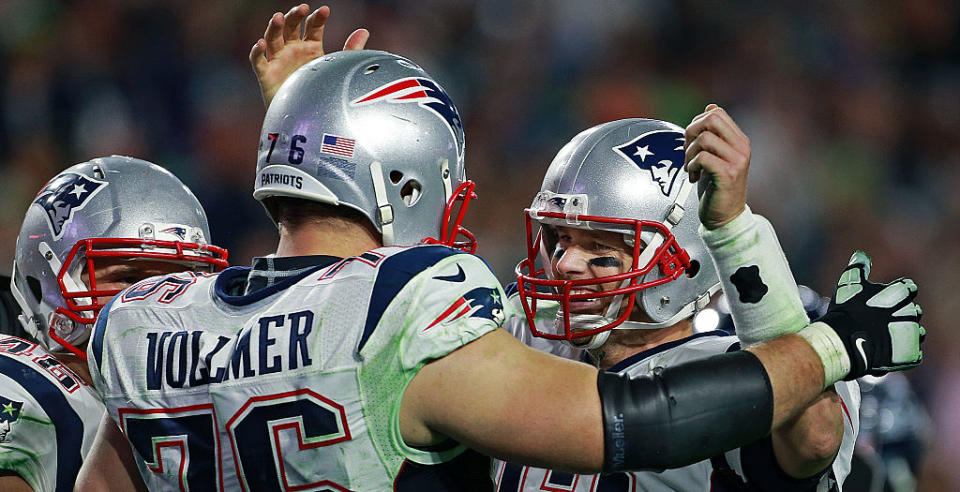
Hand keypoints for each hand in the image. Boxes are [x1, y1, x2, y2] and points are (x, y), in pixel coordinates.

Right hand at [249, 4, 369, 106]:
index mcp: (310, 47)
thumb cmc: (320, 92)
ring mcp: (278, 60)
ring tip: (278, 17)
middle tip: (302, 8)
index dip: (317, 18)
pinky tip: (260, 43)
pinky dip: (256, 52)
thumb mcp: (337, 69)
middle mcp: (293, 50)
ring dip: (274, 27)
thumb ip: (350, 50)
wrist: (308, 120)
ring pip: (273, 39)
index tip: (325, 10)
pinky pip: (258, 62)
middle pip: (290, 27)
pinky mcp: (266, 75)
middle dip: (295, 16)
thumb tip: (364, 31)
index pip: (312, 27)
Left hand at [684, 104, 749, 228]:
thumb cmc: (717, 187)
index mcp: (739, 140)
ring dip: (689, 153)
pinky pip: (702, 157)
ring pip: (704, 138)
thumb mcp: (715, 156)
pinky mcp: (727, 174)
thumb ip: (714, 134)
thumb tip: (710, 107)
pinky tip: (694, 177)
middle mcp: (741, 148)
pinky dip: (692, 166)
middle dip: (691, 132)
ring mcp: (737, 160)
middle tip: (688, 151)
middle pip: (711, 119)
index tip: (692, 141)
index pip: (717, 113)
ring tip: (691, 167)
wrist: (725, 216)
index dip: (696, 123)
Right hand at [817, 251, 924, 378]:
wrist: (843, 342)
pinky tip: (888, 349)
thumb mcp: (848, 284)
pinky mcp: (910, 354)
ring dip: (905, 333)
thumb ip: (858, 267)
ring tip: (884, 336)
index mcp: (900, 293)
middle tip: (879, 320)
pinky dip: (904, 351)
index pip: (909, 288)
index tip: (884, 300)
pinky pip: (913, 352)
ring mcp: (912, 334)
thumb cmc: (846, 311)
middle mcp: (911, 312)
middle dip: (901, 314)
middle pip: (913, 310)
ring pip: (917, 331)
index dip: (897, 293)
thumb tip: (861, 254)